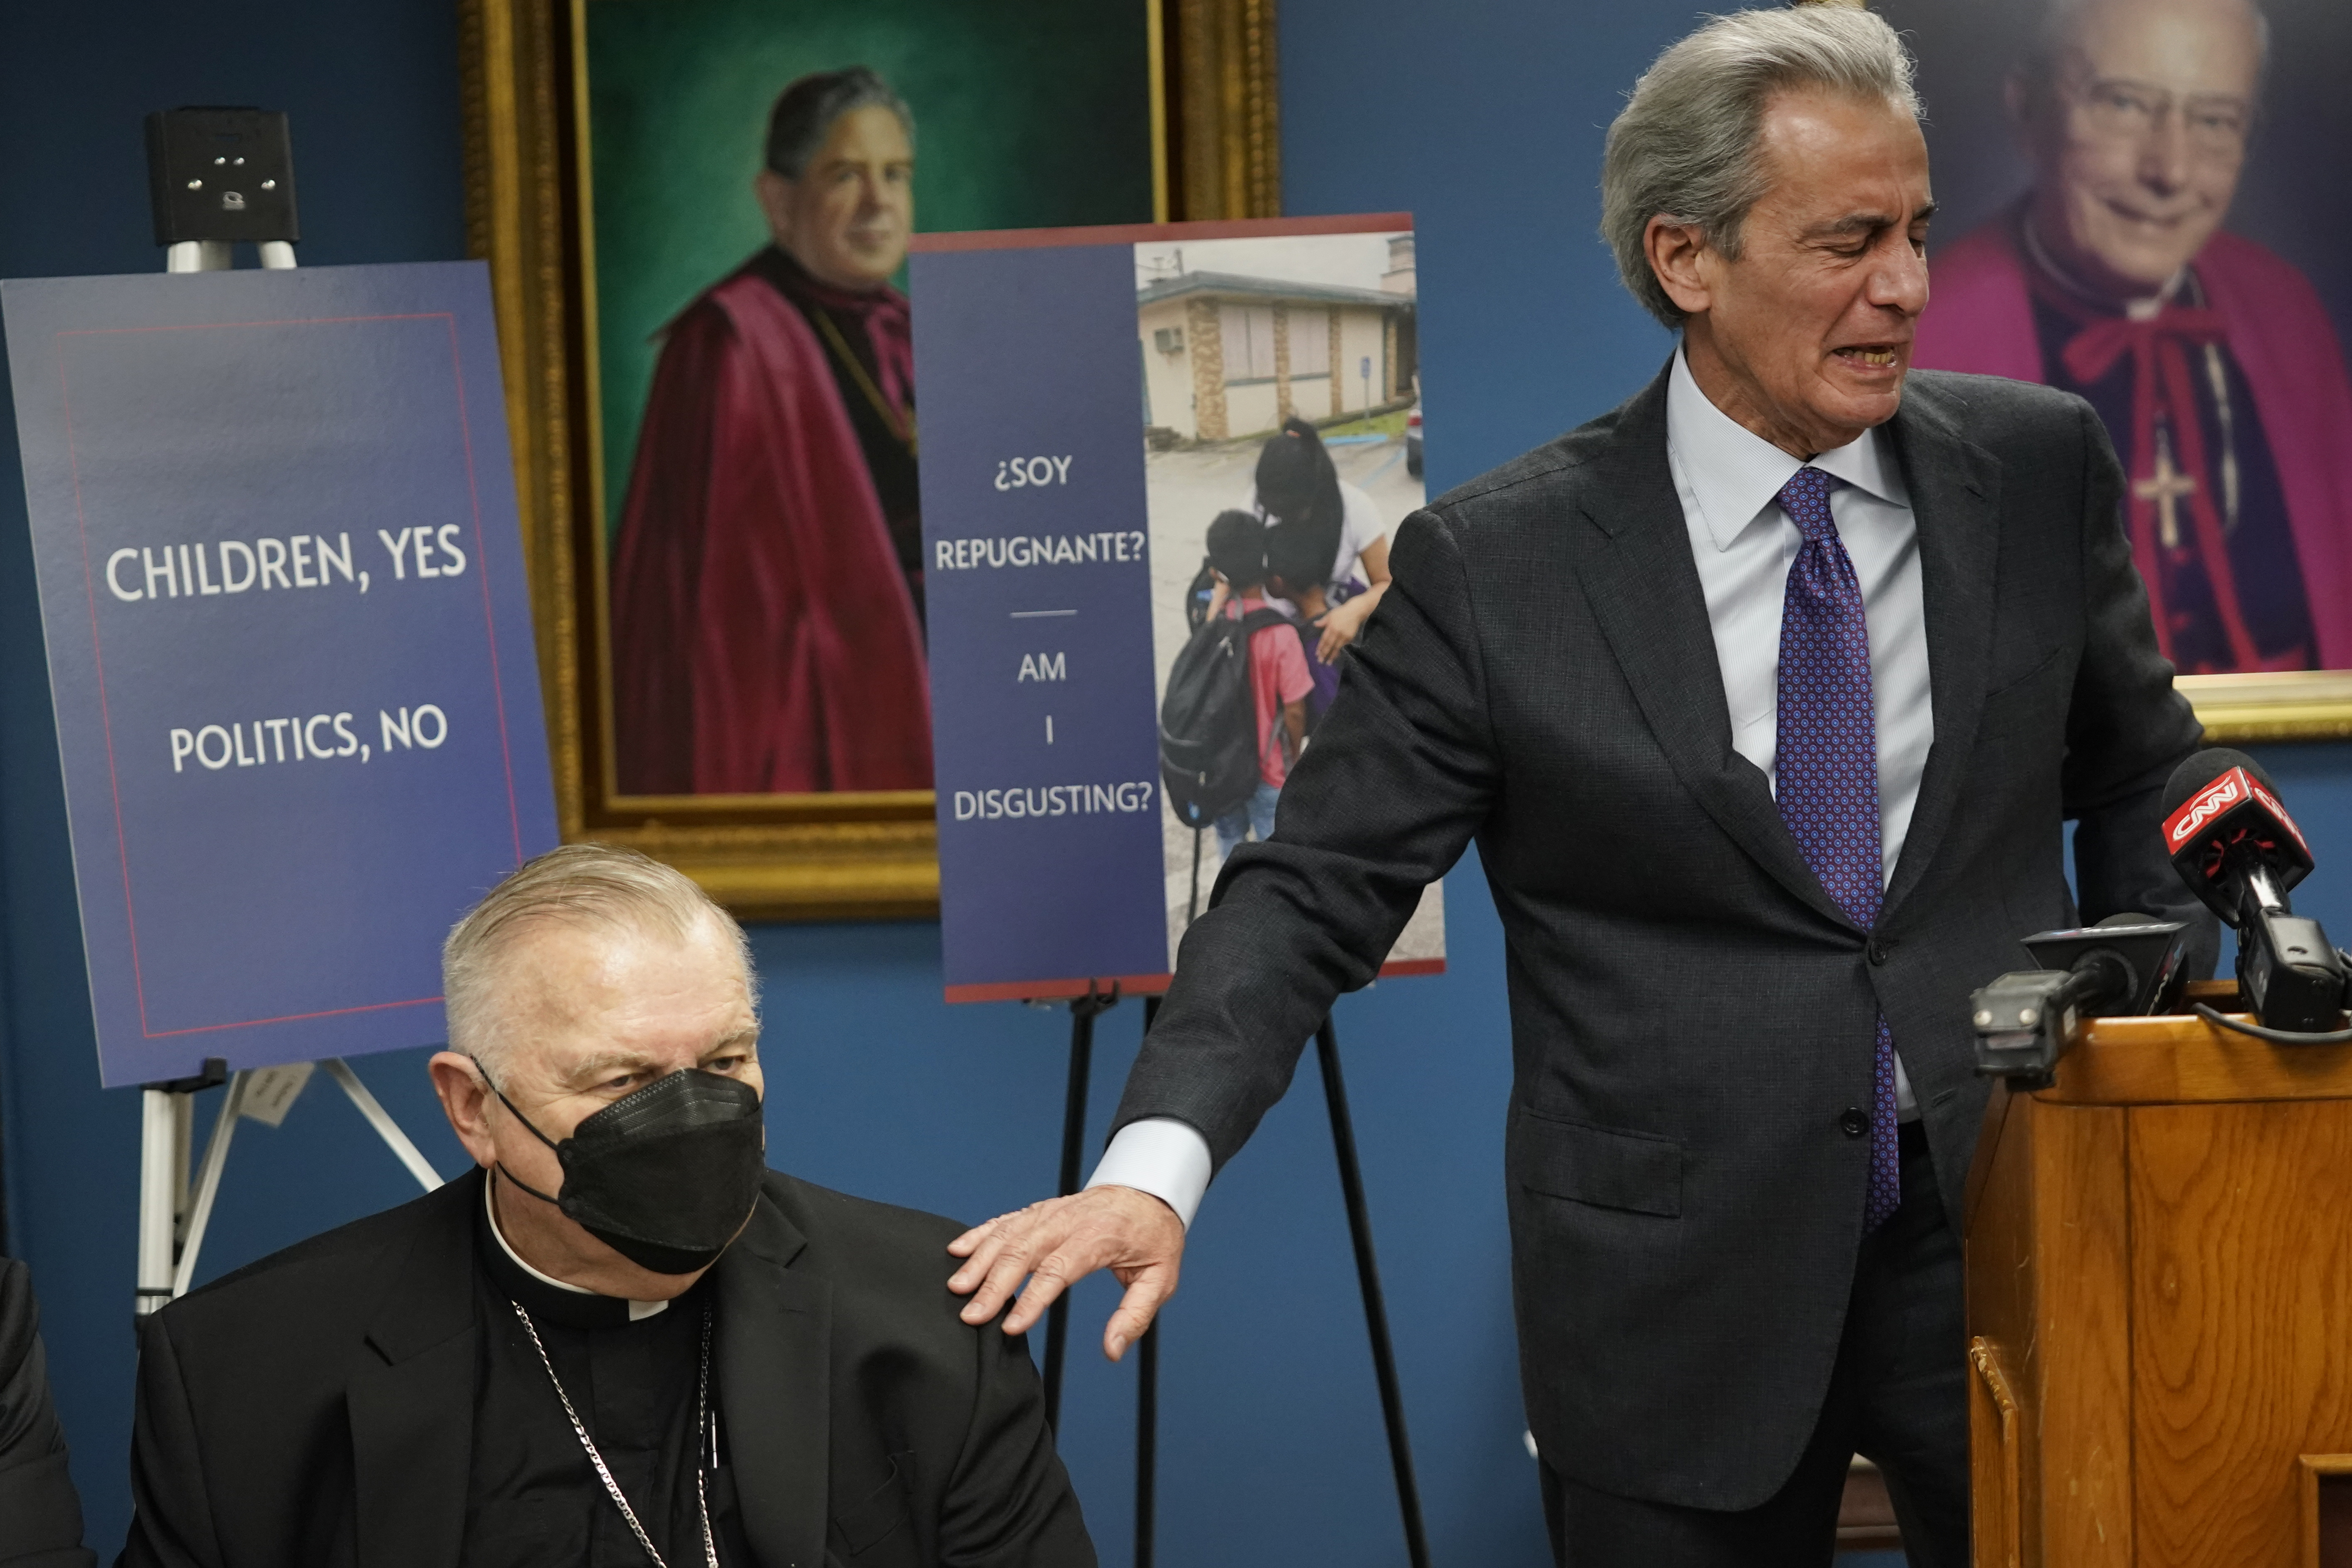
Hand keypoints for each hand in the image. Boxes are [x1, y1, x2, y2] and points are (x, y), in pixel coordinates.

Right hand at [946, 1185, 1186, 1359]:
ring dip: (979, 1259)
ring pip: (1009, 1233)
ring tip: (957, 1286)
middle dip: (993, 1284)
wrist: (1150, 1191)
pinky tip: (958, 1249)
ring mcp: (1051, 1212)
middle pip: (1024, 1250)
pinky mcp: (1041, 1210)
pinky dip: (980, 1233)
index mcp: (1100, 1237)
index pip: (1059, 1269)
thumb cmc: (1154, 1237)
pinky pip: (1006, 1220)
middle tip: (970, 1315)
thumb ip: (1135, 1316)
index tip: (1010, 1327)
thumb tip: (1112, 1350)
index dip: (1032, 1299)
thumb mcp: (1161, 1279)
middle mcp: (1069, 1220)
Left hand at [1313, 594, 1375, 661]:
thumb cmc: (1341, 612)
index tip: (1317, 654)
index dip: (1320, 647)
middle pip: (1329, 645)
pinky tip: (1336, 655)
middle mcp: (1337, 632)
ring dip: (1332, 655)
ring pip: (1337, 648)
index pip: (1324, 639)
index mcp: (1331, 627)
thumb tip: (1314, 624)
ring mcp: (1344, 636)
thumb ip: (1323, 621)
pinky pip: (1343, 646)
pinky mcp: (1350, 638)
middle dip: (1325, 654)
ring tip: (1328, 662)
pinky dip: (1339, 651)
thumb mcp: (1330, 615)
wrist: (1355, 612)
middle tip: (1320, 661)